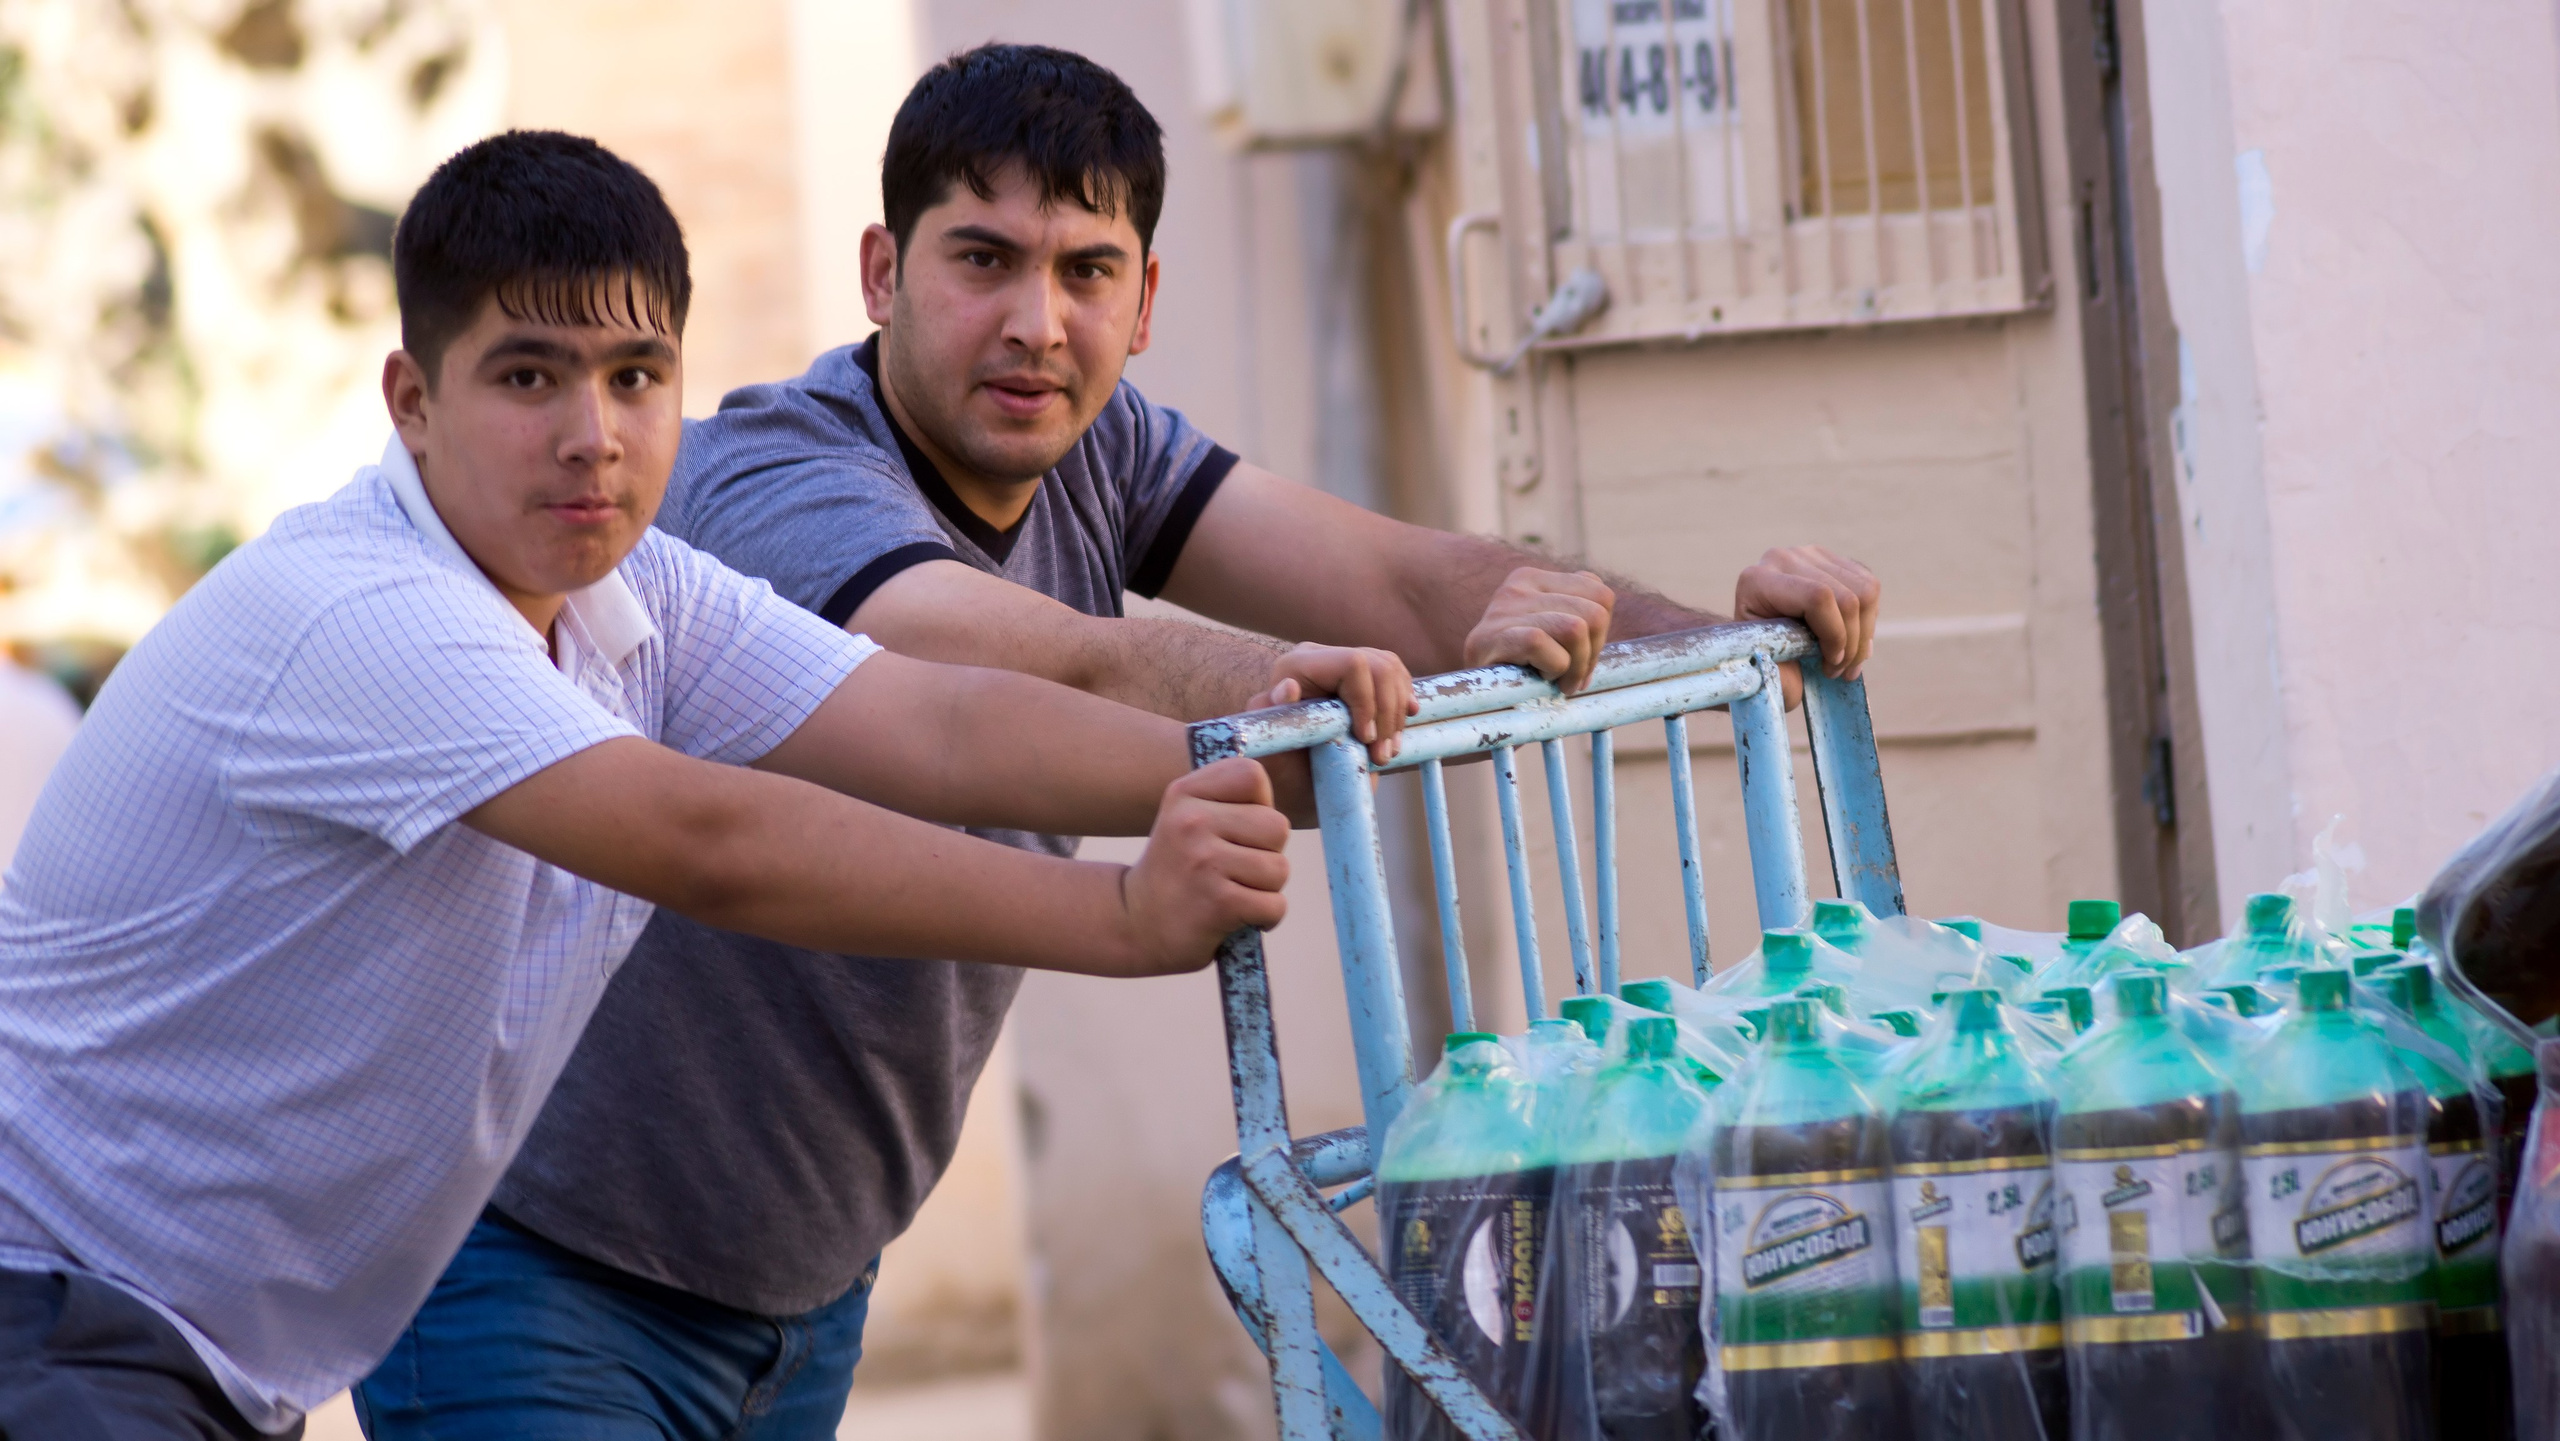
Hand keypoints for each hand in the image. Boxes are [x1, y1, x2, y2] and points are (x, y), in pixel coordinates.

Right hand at [1116, 757, 1290, 974]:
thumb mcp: (1186, 817)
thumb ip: (1229, 796)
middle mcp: (1192, 822)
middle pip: (1277, 826)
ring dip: (1265, 889)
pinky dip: (1265, 918)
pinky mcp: (1218, 903)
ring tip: (1233, 892)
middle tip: (1235, 869)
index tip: (1238, 829)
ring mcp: (1204, 862)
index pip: (1251, 775)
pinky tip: (1236, 916)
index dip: (1258, 804)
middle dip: (1268, 853)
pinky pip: (1275, 905)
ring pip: (1279, 869)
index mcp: (1185, 793)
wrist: (1136, 925)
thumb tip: (1291, 765)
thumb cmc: (1178, 868)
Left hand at [1247, 644, 1416, 764]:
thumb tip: (1289, 686)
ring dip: (1397, 714)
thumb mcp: (1276, 752)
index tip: (1366, 739)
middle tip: (1381, 754)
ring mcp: (1342, 661)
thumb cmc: (1284, 772)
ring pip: (1391, 669)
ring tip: (1387, 751)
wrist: (1294, 782)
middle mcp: (1319, 656)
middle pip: (1379, 665)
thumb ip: (1277, 722)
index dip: (1368, 701)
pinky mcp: (1361, 674)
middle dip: (1387, 712)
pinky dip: (1402, 703)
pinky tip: (1398, 727)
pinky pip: (1395, 675)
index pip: (1353, 664)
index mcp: (1296, 666)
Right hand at [1461, 567, 1616, 693]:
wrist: (1475, 702)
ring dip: (1575, 667)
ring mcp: (1502, 608)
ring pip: (1575, 628)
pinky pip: (1541, 644)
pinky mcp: (1490, 636)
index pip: (1601, 595)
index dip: (1601, 635)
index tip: (1580, 661)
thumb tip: (1603, 612)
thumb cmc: (1521, 673)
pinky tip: (1537, 679)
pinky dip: (1551, 669)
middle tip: (1571, 679)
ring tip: (1557, 681)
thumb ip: (1578, 616)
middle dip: (1591, 655)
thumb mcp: (1553, 637)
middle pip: (1594, 613)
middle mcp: (1518, 585)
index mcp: (1535, 579)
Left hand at [1735, 547, 1879, 707]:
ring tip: (1849, 660)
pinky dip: (1867, 620)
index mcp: (1757, 581)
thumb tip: (1828, 665)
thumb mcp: (1764, 673)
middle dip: (1852, 642)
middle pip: (1848, 596)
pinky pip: (1869, 586)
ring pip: (1866, 590)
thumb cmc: (1758, 661)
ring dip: (1865, 633)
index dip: (1835, 635)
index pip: (1818, 597)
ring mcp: (1809, 554)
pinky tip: (1851, 640)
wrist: (1751, 639)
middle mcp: (1783, 558)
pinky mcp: (1830, 559)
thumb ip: (1787, 676)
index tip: (1832, 665)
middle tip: (1841, 671)